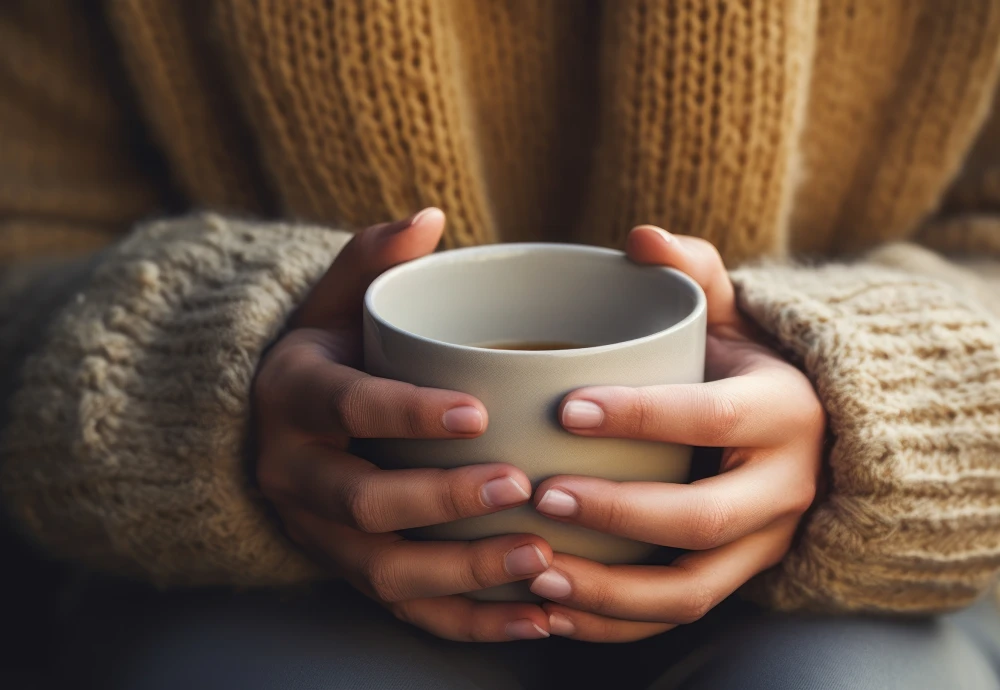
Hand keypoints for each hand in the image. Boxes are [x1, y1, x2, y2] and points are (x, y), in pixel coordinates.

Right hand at [254, 209, 552, 640]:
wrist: (274, 425)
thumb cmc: (326, 352)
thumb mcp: (331, 297)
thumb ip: (371, 257)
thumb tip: (430, 216)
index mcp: (293, 397)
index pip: (345, 406)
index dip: (407, 413)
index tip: (479, 412)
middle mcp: (296, 474)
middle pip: (364, 503)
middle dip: (444, 500)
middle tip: (520, 485)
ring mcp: (321, 534)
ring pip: (387, 570)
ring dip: (467, 571)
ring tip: (543, 558)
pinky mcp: (351, 571)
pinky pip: (409, 612)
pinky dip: (473, 621)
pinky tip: (539, 615)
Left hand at [528, 226, 824, 641]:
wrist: (801, 436)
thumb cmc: (741, 367)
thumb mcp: (731, 314)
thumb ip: (693, 271)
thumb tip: (641, 236)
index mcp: (782, 410)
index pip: (711, 416)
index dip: (640, 415)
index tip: (564, 407)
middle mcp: (785, 487)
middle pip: (701, 518)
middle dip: (617, 512)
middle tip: (540, 495)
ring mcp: (765, 546)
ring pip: (690, 589)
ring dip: (609, 590)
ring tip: (535, 570)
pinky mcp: (738, 581)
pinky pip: (678, 618)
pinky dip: (615, 623)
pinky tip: (553, 609)